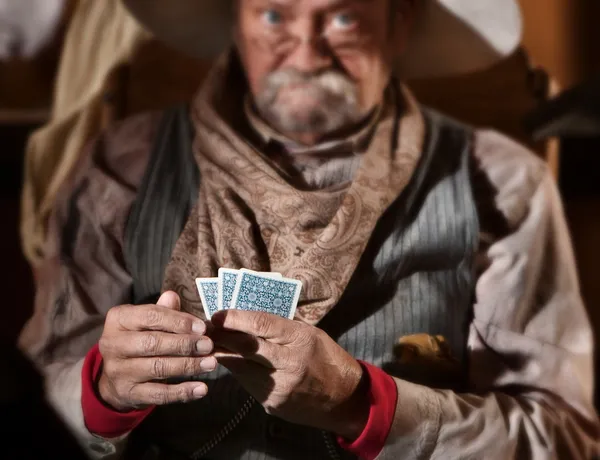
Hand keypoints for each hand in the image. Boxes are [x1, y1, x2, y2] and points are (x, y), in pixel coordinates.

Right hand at [98, 292, 216, 411]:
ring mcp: (118, 371)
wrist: (116, 378)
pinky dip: (183, 392)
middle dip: (185, 344)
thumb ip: (162, 311)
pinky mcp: (127, 394)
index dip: (179, 321)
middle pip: (153, 343)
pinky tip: (202, 389)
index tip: (202, 327)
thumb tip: (172, 296)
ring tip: (211, 364)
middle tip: (209, 345)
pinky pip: (159, 394)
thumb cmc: (139, 340)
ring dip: (188, 366)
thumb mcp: (146, 322)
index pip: (151, 316)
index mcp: (118, 319)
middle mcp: (113, 344)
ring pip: (158, 368)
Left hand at [211, 310, 368, 439]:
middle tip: (205, 327)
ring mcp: (279, 386)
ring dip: (223, 353)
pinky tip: (231, 361)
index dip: (235, 317)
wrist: (344, 399)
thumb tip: (249, 314)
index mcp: (300, 339)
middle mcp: (289, 363)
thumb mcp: (311, 334)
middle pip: (245, 346)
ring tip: (210, 343)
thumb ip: (282, 326)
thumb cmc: (327, 358)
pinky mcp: (272, 403)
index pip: (261, 324)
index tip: (218, 313)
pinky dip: (238, 370)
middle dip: (221, 335)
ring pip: (240, 367)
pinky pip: (248, 383)